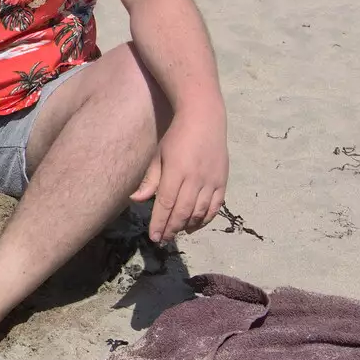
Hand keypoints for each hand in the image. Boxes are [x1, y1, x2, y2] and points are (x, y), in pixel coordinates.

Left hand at [130, 106, 228, 242]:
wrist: (204, 119)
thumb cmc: (176, 136)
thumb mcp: (158, 155)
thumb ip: (150, 179)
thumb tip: (136, 200)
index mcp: (176, 171)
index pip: (166, 204)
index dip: (160, 223)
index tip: (154, 237)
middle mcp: (195, 178)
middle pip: (183, 211)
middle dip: (172, 228)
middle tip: (163, 239)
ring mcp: (211, 181)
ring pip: (200, 212)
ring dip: (188, 226)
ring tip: (176, 232)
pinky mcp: (223, 181)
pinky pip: (215, 207)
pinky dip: (205, 219)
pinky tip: (195, 225)